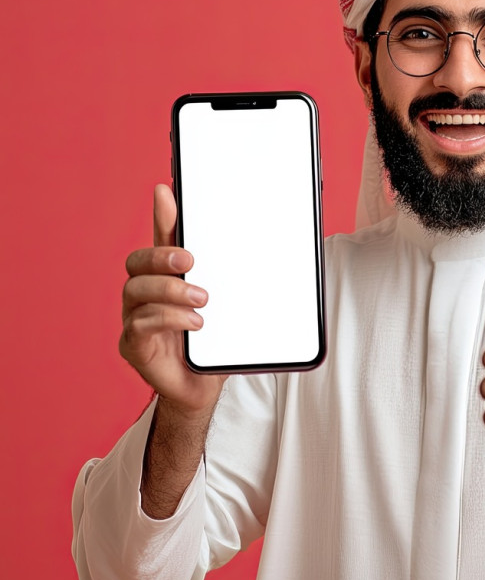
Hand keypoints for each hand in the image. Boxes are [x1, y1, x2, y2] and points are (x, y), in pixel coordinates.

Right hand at [119, 184, 225, 414]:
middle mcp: (144, 295)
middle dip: (162, 256)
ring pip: (136, 290)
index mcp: (166, 279)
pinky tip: (195, 322)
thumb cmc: (215, 343)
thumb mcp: (228, 306)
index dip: (161, 215)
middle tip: (190, 260)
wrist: (204, 388)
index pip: (160, 239)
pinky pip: (140, 324)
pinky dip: (169, 319)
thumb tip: (256, 247)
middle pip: (137, 262)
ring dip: (170, 290)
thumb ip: (230, 277)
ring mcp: (134, 320)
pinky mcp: (134, 345)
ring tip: (203, 299)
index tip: (166, 191)